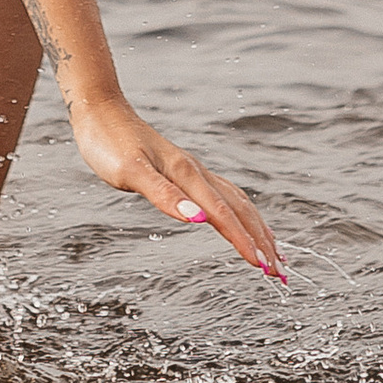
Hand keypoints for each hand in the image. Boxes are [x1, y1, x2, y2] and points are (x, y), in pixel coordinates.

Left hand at [68, 92, 286, 282]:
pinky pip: (224, 194)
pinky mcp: (184, 171)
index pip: (223, 214)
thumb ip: (164, 195)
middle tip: (282, 273)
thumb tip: (199, 220)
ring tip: (275, 253)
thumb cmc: (108, 142)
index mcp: (185, 174)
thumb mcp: (129, 171)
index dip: (244, 241)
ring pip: (237, 201)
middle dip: (262, 241)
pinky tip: (241, 221)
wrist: (100, 109)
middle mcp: (195, 171)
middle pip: (240, 209)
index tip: (263, 267)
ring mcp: (192, 170)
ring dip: (258, 228)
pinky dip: (240, 212)